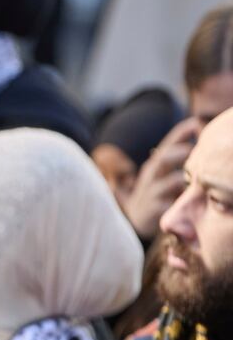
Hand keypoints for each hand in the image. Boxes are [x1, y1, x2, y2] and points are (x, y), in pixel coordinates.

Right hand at [124, 118, 198, 238]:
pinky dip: (184, 201)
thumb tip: (202, 136)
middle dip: (182, 152)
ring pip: (173, 181)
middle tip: (197, 150)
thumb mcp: (163, 172)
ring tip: (202, 178)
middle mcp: (151, 174)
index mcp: (155, 163)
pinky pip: (172, 203)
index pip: (168, 142)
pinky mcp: (155, 208)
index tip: (197, 122)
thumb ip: (180, 158)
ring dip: (189, 178)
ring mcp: (152, 191)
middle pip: (164, 158)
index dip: (182, 131)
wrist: (136, 217)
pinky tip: (194, 201)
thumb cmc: (158, 190)